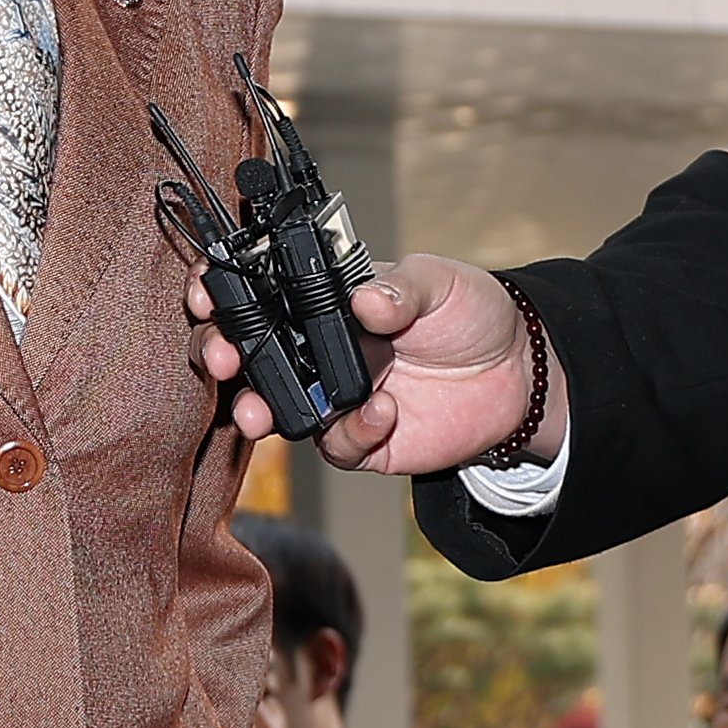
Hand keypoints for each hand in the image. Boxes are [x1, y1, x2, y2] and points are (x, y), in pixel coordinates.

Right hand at [193, 251, 535, 472]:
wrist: (520, 374)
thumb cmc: (471, 313)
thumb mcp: (440, 282)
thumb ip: (401, 288)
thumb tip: (364, 299)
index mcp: (326, 300)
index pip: (260, 292)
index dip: (223, 291)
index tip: (206, 292)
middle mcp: (319, 348)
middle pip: (248, 352)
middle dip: (221, 355)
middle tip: (224, 359)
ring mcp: (334, 396)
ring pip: (274, 406)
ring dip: (258, 408)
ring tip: (259, 412)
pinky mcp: (361, 440)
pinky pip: (335, 444)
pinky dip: (351, 431)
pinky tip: (383, 413)